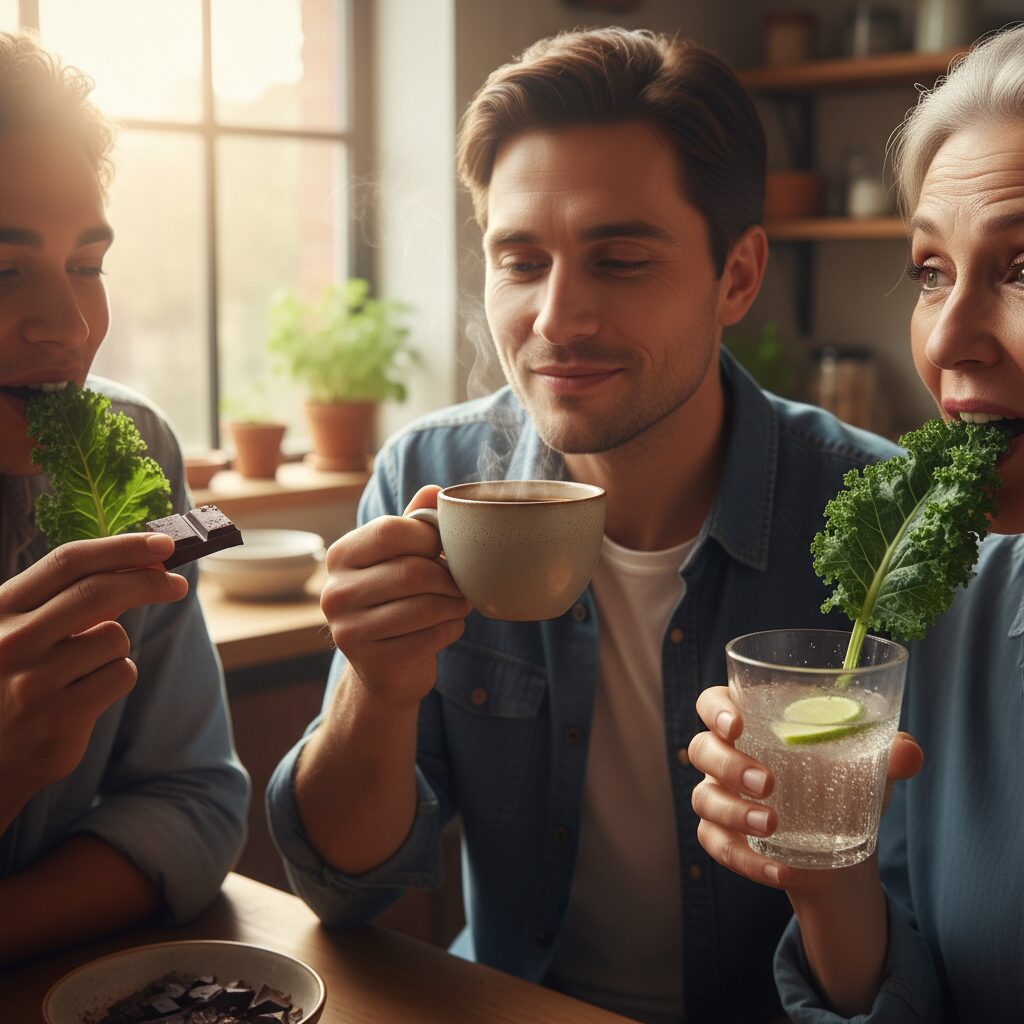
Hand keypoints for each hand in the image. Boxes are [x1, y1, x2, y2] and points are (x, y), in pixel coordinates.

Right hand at [0, 533, 187, 813]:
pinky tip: (86, 696)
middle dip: (147, 582)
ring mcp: (32, 681)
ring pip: (115, 638)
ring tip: (84, 671)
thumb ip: (74, 599)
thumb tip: (146, 565)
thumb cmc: (13, 681)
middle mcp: (10, 640)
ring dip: (116, 649)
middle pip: (98, 591)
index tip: (163, 544)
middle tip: (176, 585)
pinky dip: (116, 680)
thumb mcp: (27, 632)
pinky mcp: (58, 718)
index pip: (68, 561)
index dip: (122, 547)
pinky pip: (120, 676)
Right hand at [320, 485, 471, 706]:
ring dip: (456, 604)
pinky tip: (450, 626)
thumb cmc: (397, 600)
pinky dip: (451, 629)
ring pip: (424, 606)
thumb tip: (433, 490)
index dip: (429, 537)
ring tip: (461, 603)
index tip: (445, 549)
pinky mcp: (372, 662)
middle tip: (463, 583)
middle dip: (449, 577)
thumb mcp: (399, 558)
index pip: (390, 531)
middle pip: (411, 572)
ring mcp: (348, 631)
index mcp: (340, 556)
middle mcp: (335, 592)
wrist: (386, 667)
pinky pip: (430, 637)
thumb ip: (414, 523)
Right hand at [688, 685, 923, 893]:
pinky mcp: (722, 836)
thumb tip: (908, 751)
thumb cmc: (842, 783)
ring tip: (773, 826)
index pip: (712, 703)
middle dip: (729, 765)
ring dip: (734, 812)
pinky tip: (781, 871)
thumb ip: (889, 753)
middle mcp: (724, 754)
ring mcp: (718, 796)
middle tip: (768, 783)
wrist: (840, 847)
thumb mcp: (868, 766)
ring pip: (703, 799)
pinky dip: (747, 860)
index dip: (716, 710)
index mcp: (750, 720)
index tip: (738, 725)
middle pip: (702, 748)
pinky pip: (718, 845)